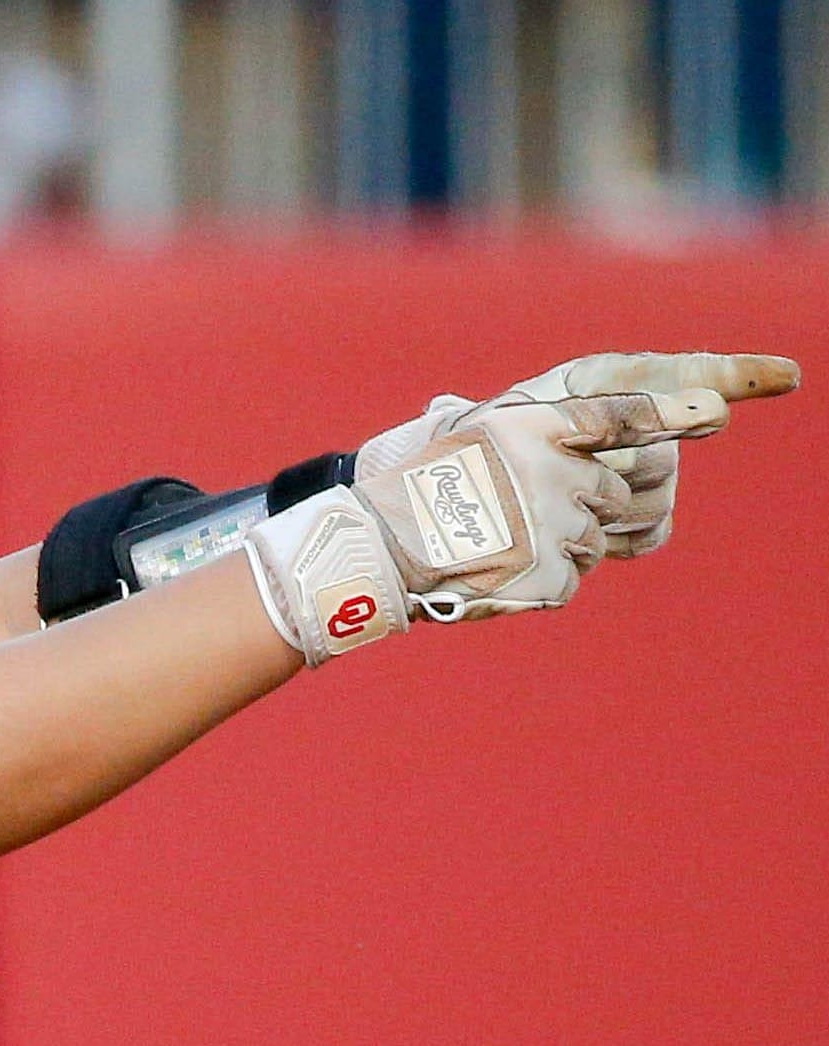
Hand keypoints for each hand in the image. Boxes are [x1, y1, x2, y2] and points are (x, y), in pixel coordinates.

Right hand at [358, 351, 799, 558]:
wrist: (379, 550)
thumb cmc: (414, 489)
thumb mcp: (462, 434)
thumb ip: (521, 431)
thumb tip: (515, 414)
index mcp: (533, 429)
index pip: (619, 418)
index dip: (672, 415)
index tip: (714, 414)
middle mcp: (552, 472)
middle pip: (611, 494)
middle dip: (582, 507)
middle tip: (519, 515)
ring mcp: (555, 525)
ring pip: (592, 541)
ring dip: (559, 547)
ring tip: (498, 546)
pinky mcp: (551, 574)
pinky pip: (570, 580)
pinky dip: (539, 582)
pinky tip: (496, 573)